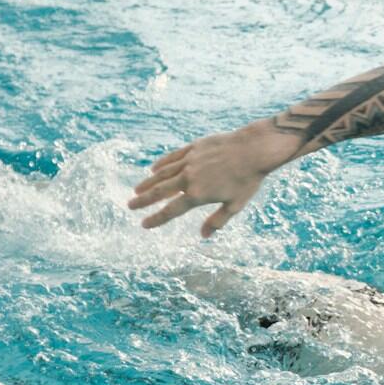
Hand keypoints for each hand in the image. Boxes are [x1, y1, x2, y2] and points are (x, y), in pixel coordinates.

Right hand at [129, 121, 299, 237]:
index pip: (171, 210)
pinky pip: (173, 158)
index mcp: (198, 195)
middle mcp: (189, 178)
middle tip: (130, 205)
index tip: (144, 224)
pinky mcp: (194, 148)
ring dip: (148, 183)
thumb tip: (203, 236)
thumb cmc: (247, 180)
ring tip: (137, 190)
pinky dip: (162, 164)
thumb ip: (217, 220)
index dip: (156, 218)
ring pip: (163, 174)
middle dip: (144, 200)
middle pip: (160, 191)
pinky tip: (153, 169)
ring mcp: (190, 161)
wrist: (253, 149)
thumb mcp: (235, 205)